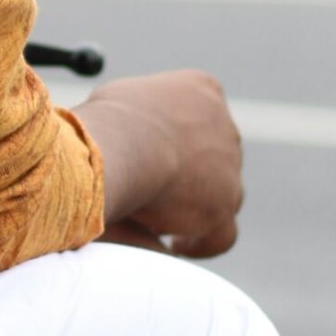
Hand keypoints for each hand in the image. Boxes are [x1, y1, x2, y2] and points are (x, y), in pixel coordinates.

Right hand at [77, 70, 243, 258]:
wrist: (119, 147)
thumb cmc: (105, 122)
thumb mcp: (118, 103)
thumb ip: (133, 117)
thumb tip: (121, 133)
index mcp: (201, 89)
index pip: (197, 117)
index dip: (178, 141)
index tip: (160, 160)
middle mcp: (224, 124)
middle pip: (212, 155)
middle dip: (187, 173)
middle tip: (155, 192)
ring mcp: (230, 164)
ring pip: (222, 193)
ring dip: (194, 206)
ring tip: (158, 222)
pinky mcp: (224, 203)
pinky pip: (223, 232)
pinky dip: (202, 241)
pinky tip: (176, 246)